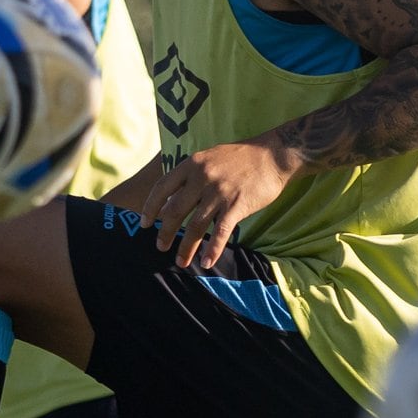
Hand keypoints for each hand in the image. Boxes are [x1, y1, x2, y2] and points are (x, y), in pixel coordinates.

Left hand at [119, 143, 303, 270]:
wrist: (273, 155)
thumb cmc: (240, 158)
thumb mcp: (209, 158)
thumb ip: (190, 176)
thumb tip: (170, 201)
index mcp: (192, 164)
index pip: (162, 188)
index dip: (150, 207)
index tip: (144, 223)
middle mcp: (202, 178)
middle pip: (175, 211)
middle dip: (165, 232)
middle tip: (160, 247)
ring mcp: (219, 192)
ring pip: (195, 226)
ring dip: (186, 247)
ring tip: (181, 262)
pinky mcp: (237, 205)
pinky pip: (221, 232)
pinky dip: (212, 249)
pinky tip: (207, 262)